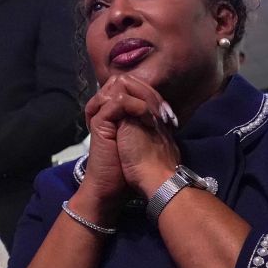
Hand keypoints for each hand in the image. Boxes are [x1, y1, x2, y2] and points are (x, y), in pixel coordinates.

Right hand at [84, 75, 179, 201]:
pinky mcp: (99, 122)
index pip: (132, 86)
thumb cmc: (132, 167)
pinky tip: (147, 120)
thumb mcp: (143, 137)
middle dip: (147, 91)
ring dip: (142, 96)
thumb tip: (164, 108)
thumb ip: (147, 119)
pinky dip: (136, 105)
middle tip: (162, 111)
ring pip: (120, 84)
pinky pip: (117, 101)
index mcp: (115, 112)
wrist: (114, 187)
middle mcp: (106, 109)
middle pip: (124, 80)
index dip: (151, 94)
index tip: (168, 114)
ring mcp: (100, 113)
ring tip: (155, 114)